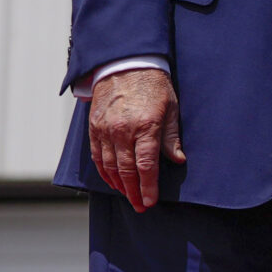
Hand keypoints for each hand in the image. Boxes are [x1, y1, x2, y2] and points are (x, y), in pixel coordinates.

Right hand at [89, 68, 183, 212]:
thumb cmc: (153, 86)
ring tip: (128, 197)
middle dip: (133, 192)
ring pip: (109, 166)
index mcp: (145, 127)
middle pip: (126, 170)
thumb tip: (178, 160)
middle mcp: (122, 131)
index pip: (146, 166)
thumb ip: (172, 136)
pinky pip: (96, 155)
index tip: (150, 202)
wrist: (124, 64)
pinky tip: (112, 181)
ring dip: (118, 185)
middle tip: (140, 206)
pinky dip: (103, 171)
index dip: (148, 187)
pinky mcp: (94, 127)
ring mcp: (105, 129)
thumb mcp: (172, 108)